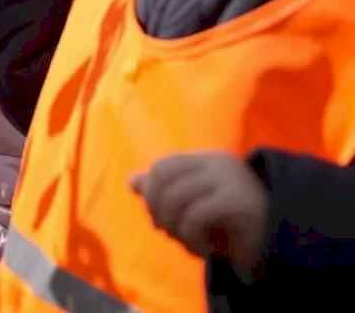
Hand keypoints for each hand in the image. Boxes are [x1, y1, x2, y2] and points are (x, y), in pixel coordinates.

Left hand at [130, 152, 267, 277]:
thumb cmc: (234, 230)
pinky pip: (194, 217)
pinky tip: (205, 252)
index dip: (152, 195)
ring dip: (175, 231)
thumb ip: (165, 193)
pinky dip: (192, 240)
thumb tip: (132, 181)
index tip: (161, 221)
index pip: (162, 167)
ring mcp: (230, 179)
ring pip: (174, 199)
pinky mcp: (238, 201)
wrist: (281, 250)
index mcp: (208, 161)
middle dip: (158, 212)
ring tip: (191, 245)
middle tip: (172, 235)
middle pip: (162, 180)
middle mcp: (219, 163)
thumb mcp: (195, 210)